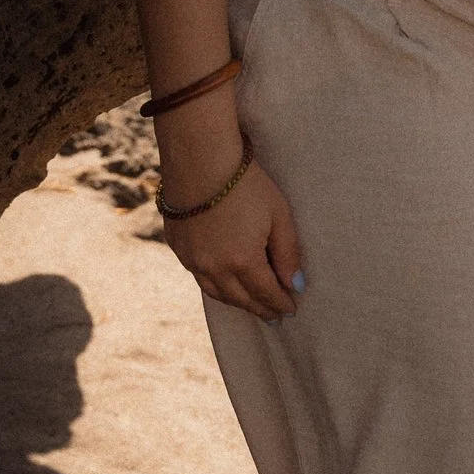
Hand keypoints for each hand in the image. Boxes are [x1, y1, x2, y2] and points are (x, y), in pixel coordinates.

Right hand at [161, 151, 304, 320]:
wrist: (198, 157)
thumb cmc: (245, 183)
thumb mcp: (278, 215)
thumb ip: (288, 253)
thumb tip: (296, 285)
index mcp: (242, 262)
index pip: (266, 294)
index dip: (280, 303)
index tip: (291, 310)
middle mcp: (214, 268)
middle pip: (241, 299)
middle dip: (260, 309)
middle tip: (273, 316)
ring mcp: (191, 259)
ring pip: (217, 293)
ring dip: (236, 301)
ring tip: (250, 304)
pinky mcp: (177, 246)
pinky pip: (199, 276)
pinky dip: (215, 285)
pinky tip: (223, 283)